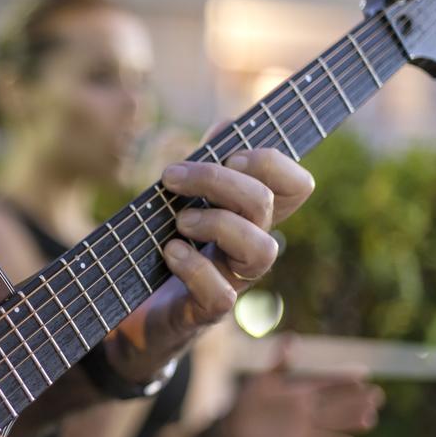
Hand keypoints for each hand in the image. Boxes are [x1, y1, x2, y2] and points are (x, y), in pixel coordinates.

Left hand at [103, 140, 314, 382]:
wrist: (138, 313)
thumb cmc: (167, 249)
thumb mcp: (184, 202)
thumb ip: (207, 164)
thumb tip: (229, 123)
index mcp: (253, 218)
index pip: (297, 186)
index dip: (272, 162)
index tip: (229, 153)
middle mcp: (251, 248)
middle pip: (266, 204)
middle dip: (218, 181)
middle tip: (173, 177)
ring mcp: (235, 281)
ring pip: (261, 250)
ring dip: (216, 224)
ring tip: (178, 221)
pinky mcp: (208, 311)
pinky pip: (221, 294)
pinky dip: (194, 267)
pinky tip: (170, 251)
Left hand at [222, 339, 384, 436]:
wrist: (234, 426)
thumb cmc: (248, 399)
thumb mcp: (264, 379)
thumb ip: (280, 362)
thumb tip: (291, 338)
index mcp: (300, 389)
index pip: (327, 382)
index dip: (343, 378)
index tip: (363, 374)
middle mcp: (308, 408)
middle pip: (337, 403)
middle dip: (357, 400)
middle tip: (378, 396)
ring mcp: (305, 426)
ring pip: (333, 423)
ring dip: (351, 421)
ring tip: (370, 419)